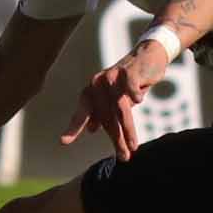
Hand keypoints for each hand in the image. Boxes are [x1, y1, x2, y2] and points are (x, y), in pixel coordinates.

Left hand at [61, 38, 171, 162]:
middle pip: (106, 117)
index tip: (64, 142)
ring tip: (133, 147)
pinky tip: (139, 101)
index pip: (82, 113)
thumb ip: (103, 112)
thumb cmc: (130, 80)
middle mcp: (98, 84)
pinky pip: (130, 86)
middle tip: (123, 157)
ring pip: (119, 108)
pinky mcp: (129, 71)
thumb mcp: (115, 98)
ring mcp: (113, 77)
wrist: (149, 55)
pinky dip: (134, 93)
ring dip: (127, 129)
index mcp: (92, 92)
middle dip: (116, 139)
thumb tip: (91, 129)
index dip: (73, 128)